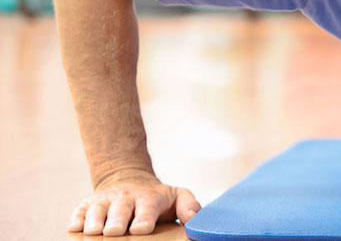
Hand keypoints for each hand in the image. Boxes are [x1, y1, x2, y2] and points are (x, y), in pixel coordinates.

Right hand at [68, 169, 200, 235]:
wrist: (130, 180)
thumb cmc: (156, 197)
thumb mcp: (177, 196)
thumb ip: (189, 206)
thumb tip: (193, 220)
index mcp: (149, 197)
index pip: (147, 208)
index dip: (144, 218)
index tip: (141, 229)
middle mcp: (125, 198)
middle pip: (120, 209)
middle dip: (117, 221)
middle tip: (114, 232)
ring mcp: (105, 200)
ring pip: (97, 209)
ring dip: (95, 220)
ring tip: (94, 231)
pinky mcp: (88, 204)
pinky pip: (79, 210)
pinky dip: (76, 218)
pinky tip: (75, 227)